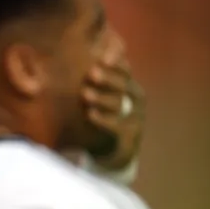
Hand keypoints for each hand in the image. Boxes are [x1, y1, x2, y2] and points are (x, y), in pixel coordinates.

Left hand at [82, 38, 145, 171]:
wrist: (116, 152)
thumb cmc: (106, 117)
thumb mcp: (104, 97)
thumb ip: (96, 80)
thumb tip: (73, 56)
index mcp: (130, 87)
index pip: (125, 71)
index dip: (116, 62)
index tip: (101, 56)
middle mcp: (136, 101)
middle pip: (125, 86)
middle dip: (108, 78)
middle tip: (91, 73)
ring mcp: (136, 118)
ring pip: (120, 106)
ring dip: (102, 98)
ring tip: (84, 94)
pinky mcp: (130, 136)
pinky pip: (117, 126)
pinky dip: (103, 120)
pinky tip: (89, 114)